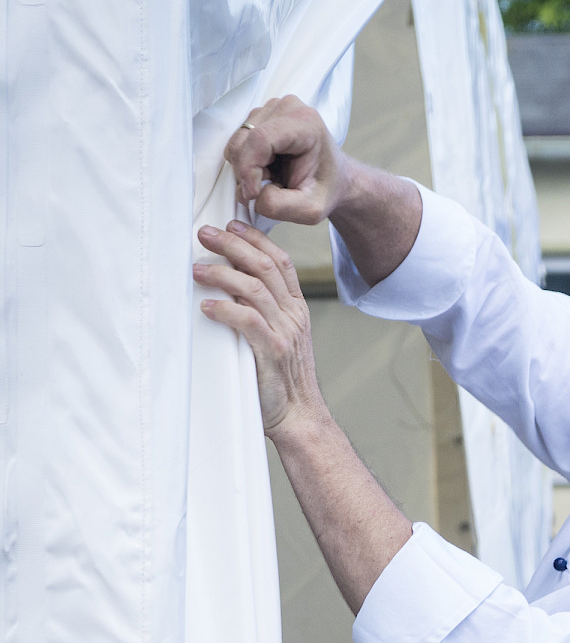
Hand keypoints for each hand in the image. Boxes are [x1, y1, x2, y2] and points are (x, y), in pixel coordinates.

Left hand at [194, 221, 324, 436]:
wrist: (299, 417)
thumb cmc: (282, 381)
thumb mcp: (279, 338)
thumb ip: (261, 313)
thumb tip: (229, 288)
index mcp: (297, 309)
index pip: (280, 261)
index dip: (255, 238)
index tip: (231, 224)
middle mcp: (294, 316)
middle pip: (265, 266)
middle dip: (233, 245)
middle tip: (204, 235)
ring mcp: (285, 333)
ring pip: (255, 288)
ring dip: (222, 273)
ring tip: (196, 269)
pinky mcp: (272, 352)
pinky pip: (248, 321)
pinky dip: (225, 309)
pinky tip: (206, 306)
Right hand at [224, 96, 349, 224]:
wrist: (333, 178)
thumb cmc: (325, 190)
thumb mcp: (310, 210)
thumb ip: (281, 206)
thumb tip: (254, 196)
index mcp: (305, 123)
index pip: (260, 139)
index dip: (249, 169)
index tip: (253, 195)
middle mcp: (287, 108)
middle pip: (244, 140)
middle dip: (246, 172)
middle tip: (265, 190)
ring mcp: (272, 108)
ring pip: (238, 141)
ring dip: (246, 168)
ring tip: (270, 179)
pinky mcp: (261, 116)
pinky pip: (239, 142)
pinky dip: (246, 162)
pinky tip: (266, 170)